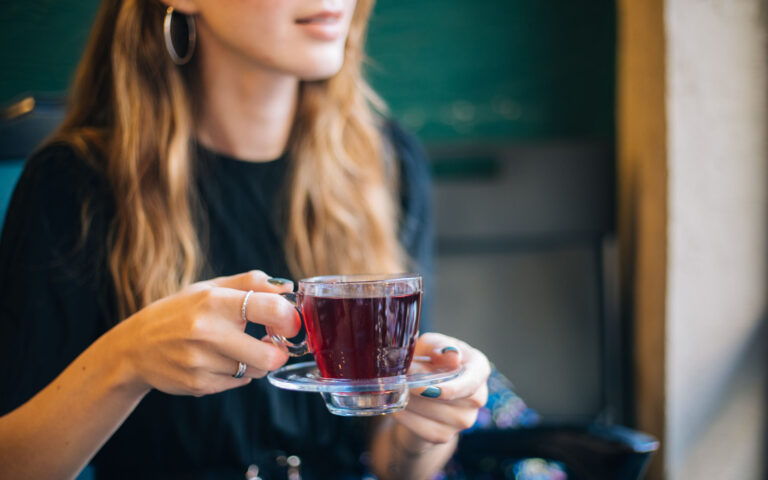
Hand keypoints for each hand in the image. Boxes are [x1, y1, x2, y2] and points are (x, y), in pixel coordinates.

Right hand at [108, 270, 298, 396]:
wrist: (134, 347)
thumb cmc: (179, 312)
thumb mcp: (210, 288)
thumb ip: (251, 283)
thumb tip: (289, 288)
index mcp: (214, 301)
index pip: (270, 309)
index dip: (290, 319)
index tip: (290, 323)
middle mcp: (207, 332)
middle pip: (269, 355)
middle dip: (279, 352)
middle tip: (273, 344)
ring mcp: (202, 362)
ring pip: (255, 370)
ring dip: (256, 361)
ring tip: (238, 348)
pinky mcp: (198, 385)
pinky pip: (238, 382)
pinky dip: (237, 373)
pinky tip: (218, 361)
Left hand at [392, 333, 490, 450]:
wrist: (420, 391)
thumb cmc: (429, 360)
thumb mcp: (429, 346)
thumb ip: (437, 346)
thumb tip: (450, 354)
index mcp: (478, 368)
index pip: (472, 381)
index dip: (453, 388)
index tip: (430, 389)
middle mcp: (477, 397)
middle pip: (449, 399)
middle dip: (420, 389)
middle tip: (398, 380)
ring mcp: (464, 420)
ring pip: (433, 413)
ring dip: (410, 402)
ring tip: (395, 389)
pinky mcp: (446, 435)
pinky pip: (423, 429)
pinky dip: (406, 417)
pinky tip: (397, 407)